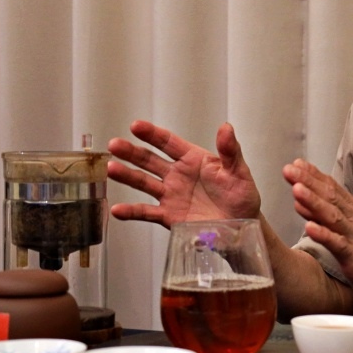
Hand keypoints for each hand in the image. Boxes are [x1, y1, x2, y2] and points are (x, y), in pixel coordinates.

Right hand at [107, 120, 260, 226]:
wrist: (242, 226)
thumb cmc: (241, 196)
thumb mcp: (239, 172)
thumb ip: (230, 151)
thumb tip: (226, 127)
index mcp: (193, 160)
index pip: (169, 143)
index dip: (152, 134)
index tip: (136, 126)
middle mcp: (177, 175)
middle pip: (150, 160)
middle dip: (131, 152)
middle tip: (114, 145)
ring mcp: (171, 195)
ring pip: (144, 183)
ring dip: (127, 175)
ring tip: (111, 169)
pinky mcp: (169, 216)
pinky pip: (147, 212)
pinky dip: (131, 212)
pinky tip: (117, 209)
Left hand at [282, 159, 352, 303]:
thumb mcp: (351, 227)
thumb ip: (325, 212)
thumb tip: (300, 198)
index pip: (331, 187)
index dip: (313, 175)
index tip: (295, 164)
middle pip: (329, 196)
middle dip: (308, 181)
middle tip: (289, 169)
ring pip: (332, 216)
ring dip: (314, 202)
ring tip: (296, 190)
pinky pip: (337, 244)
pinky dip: (324, 235)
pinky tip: (309, 228)